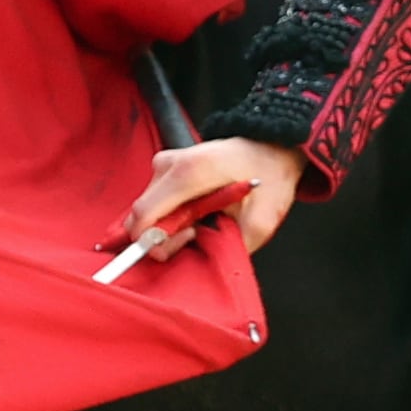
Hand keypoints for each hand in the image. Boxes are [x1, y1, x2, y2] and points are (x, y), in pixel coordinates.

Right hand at [119, 137, 306, 259]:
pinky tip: (194, 210)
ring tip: (201, 219)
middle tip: (197, 234)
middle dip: (163, 236)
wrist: (269, 148)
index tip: (183, 243)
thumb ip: (231, 246)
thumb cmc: (268, 178)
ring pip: (147, 210)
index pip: (144, 215)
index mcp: (189, 173)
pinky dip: (170, 213)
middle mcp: (169, 164)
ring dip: (169, 224)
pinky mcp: (164, 165)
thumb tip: (202, 262)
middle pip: (142, 215)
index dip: (154, 241)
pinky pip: (153, 201)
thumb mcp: (261, 221)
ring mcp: (164, 162)